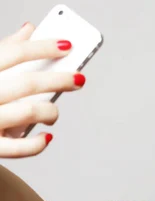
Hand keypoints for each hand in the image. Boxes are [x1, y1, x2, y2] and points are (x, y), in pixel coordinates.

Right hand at [0, 22, 84, 157]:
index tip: (68, 46)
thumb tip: (30, 29)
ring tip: (53, 113)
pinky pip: (20, 148)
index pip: (14, 53)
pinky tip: (47, 137)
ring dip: (50, 111)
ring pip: (29, 112)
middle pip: (28, 83)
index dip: (43, 47)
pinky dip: (38, 143)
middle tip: (79, 78)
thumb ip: (5, 51)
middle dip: (59, 80)